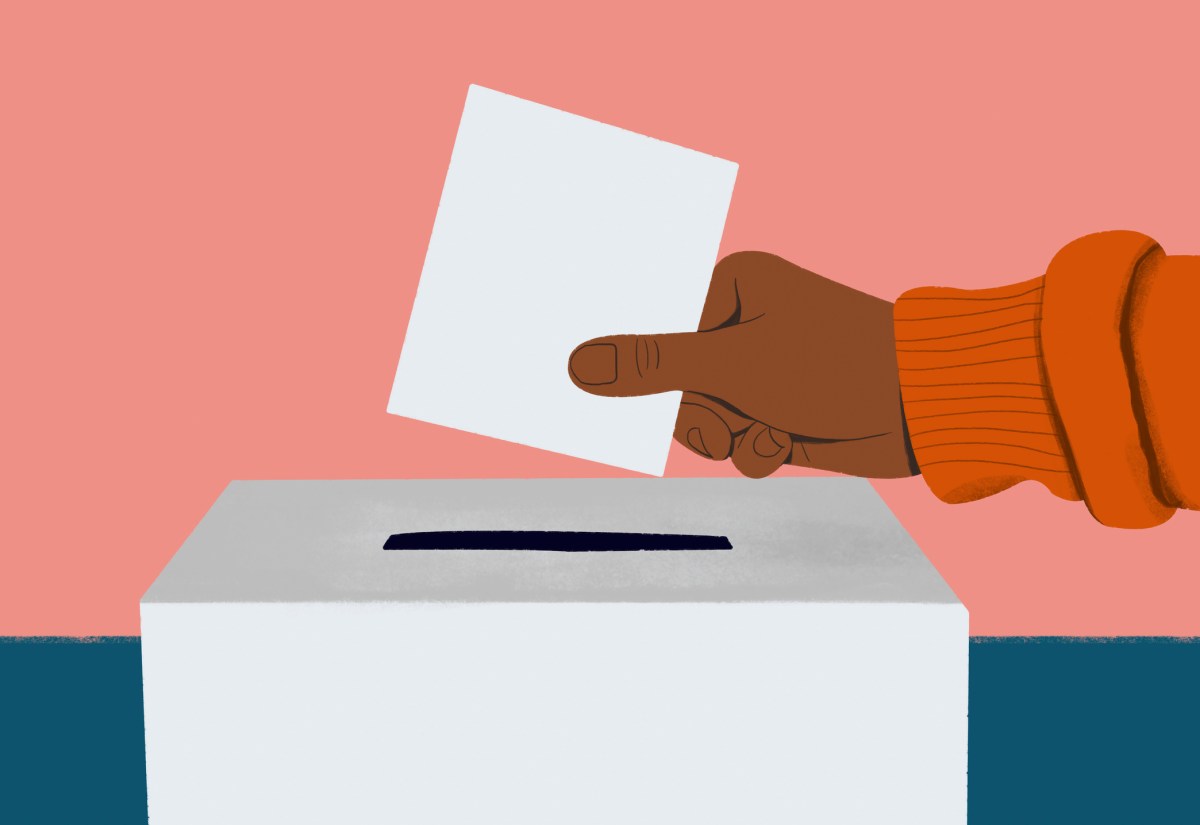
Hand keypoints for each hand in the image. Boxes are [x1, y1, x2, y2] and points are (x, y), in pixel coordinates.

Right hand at [567, 252, 916, 477]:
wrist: (922, 411)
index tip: (619, 389)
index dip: (641, 364)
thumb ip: (654, 364)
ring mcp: (761, 370)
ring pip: (703, 419)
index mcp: (731, 286)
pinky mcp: (778, 409)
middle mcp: (742, 324)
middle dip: (700, 414)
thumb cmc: (842, 363)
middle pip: (674, 384)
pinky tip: (783, 445)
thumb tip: (581, 364)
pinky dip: (755, 450)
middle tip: (728, 420)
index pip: (656, 326)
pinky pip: (735, 439)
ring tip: (766, 432)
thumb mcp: (734, 363)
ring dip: (730, 437)